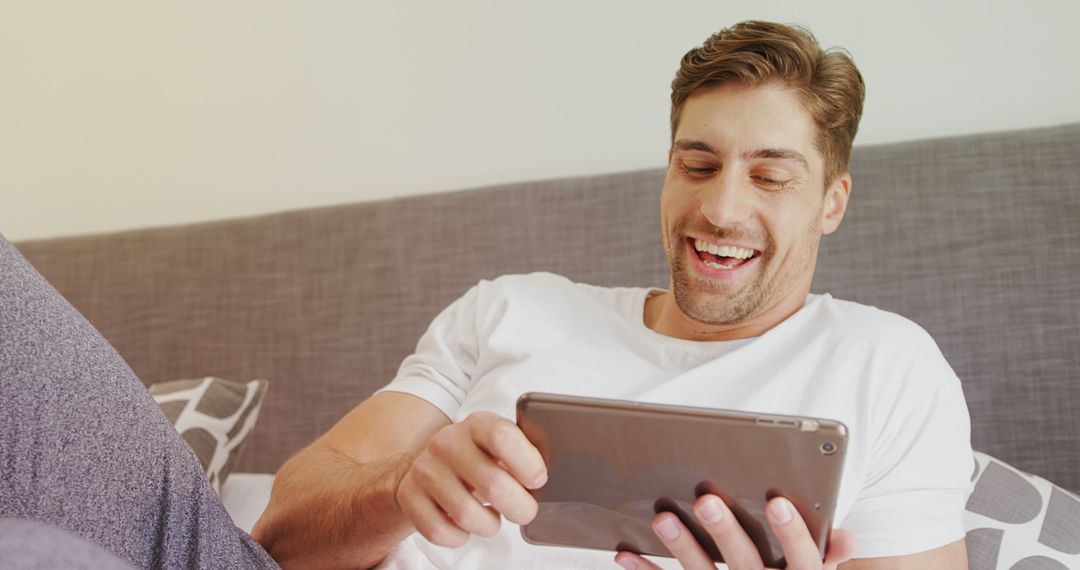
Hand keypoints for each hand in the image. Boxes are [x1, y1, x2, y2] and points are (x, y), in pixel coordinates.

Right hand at [395, 411, 547, 545]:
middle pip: (493, 483)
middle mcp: (448, 442)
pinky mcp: (408, 495)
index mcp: (478, 424)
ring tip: (491, 518)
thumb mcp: (500, 447)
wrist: (427, 467)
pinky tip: (465, 525)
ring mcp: (425, 469)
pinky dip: (460, 537)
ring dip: (489, 526)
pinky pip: (440, 531)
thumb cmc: (478, 459)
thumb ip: (524, 455)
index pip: (504, 437)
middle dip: (519, 507)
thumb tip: (547, 481)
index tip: (537, 481)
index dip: (527, 464)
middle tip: (524, 511)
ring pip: (467, 515)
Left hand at [614, 495, 855, 569]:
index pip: (803, 561)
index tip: (777, 501)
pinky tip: (625, 553)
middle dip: (726, 534)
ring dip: (682, 548)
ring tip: (662, 518)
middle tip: (706, 501)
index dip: (793, 534)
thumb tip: (847, 535)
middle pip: (748, 567)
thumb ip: (823, 557)